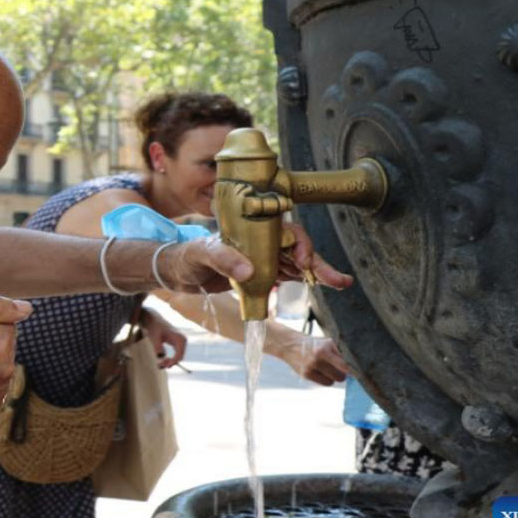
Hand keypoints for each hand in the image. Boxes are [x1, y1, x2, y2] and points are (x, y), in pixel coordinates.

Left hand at [139, 307, 186, 367]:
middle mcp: (183, 340)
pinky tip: (162, 361)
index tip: (164, 366)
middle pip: (180, 357)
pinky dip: (170, 359)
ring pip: (178, 357)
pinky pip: (176, 355)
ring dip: (169, 362)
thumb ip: (157, 346)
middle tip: (159, 366)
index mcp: (179, 338)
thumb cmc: (154, 327)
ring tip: (159, 365)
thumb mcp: (154, 337)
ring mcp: (181, 343)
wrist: (154, 320)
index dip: (172, 362)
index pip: (179, 354)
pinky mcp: (178, 344)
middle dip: (170, 363)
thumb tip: (161, 356)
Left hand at [156, 223, 352, 292]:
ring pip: (298, 264)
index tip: (303, 260)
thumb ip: (222, 259)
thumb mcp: (200, 254)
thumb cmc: (187, 255)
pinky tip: (321, 287)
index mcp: (252, 229)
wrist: (177, 272)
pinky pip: (288, 275)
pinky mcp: (263, 273)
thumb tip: (249, 271)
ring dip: (318, 273)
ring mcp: (264, 257)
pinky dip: (305, 281)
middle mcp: (262, 241)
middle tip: (339, 280)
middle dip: (319, 263)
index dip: (299, 243)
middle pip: (298, 248)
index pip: (285, 231)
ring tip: (340, 283)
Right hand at [280, 337, 349, 386]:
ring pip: (334, 380)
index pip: (346, 363)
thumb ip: (340, 353)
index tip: (356, 370)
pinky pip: (326, 383)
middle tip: (338, 368)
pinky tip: (320, 371)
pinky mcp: (306, 374)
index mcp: (326, 346)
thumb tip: (355, 368)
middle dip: (342, 373)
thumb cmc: (314, 344)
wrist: (288, 344)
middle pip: (341, 375)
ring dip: (333, 377)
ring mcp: (311, 366)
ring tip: (327, 369)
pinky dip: (326, 379)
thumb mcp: (327, 342)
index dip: (353, 368)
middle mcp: (319, 356)